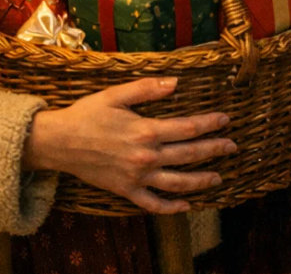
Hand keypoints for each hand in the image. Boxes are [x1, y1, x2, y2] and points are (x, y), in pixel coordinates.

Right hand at [25, 77, 235, 213]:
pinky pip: (152, 204)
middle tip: (232, 147)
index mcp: (146, 130)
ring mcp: (137, 177)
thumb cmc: (86, 115)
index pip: (188, 128)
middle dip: (214, 150)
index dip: (210, 124)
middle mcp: (145, 156)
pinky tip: (186, 206)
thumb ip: (147, 89)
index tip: (225, 120)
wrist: (58, 142)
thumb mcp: (115, 94)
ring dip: (201, 180)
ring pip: (177, 182)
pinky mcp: (126, 191)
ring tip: (218, 178)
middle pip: (189, 155)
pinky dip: (171, 207)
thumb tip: (176, 82)